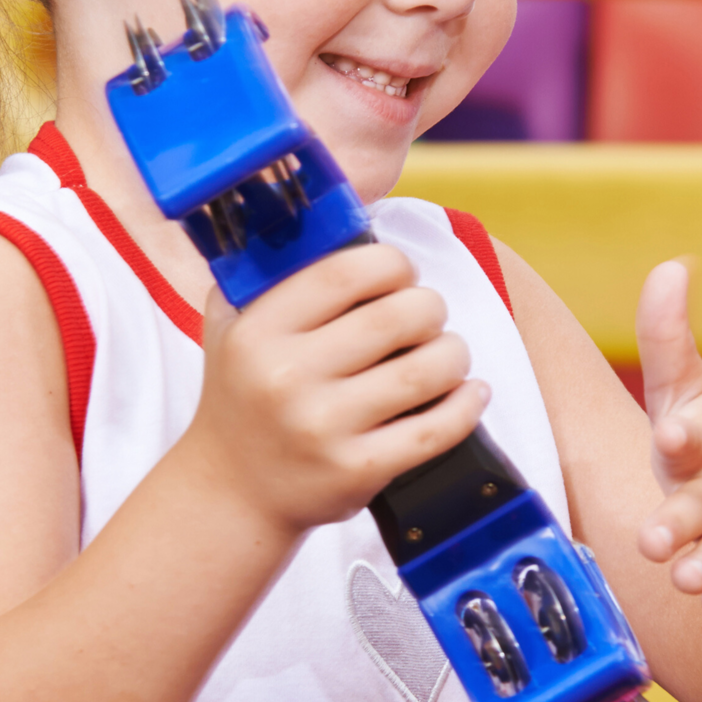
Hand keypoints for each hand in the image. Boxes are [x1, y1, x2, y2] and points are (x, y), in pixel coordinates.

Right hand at [180, 242, 487, 531]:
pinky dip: (467, 405)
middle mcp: (287, 377)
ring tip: (448, 355)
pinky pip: (436, 429)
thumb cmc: (244, 394)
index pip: (348, 270)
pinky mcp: (356, 470)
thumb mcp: (232, 323)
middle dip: (431, 309)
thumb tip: (326, 211)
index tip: (401, 276)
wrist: (231, 489)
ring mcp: (323, 427)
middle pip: (400, 316)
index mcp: (260, 329)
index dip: (393, 265)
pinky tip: (470, 392)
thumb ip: (270, 269)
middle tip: (428, 318)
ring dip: (454, 354)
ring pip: (427, 371)